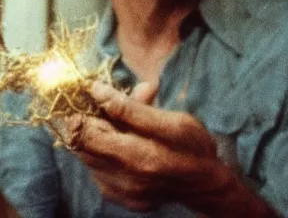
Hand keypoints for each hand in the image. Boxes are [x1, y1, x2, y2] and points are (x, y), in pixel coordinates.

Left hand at [68, 81, 239, 213]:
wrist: (205, 186)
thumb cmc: (191, 146)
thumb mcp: (173, 120)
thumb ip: (133, 107)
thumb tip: (97, 89)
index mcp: (144, 154)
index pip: (91, 129)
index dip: (86, 108)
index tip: (91, 94)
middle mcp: (131, 175)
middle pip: (82, 143)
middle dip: (84, 122)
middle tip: (96, 110)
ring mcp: (124, 190)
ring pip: (84, 156)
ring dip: (89, 139)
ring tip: (108, 129)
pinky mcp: (121, 199)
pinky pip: (95, 171)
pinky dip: (98, 156)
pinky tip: (115, 149)